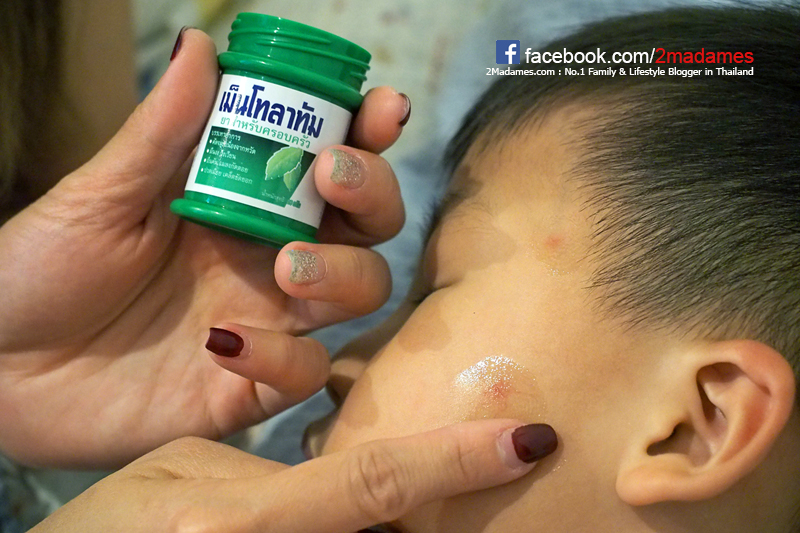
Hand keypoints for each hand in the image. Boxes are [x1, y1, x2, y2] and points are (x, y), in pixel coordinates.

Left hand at [0, 29, 406, 467]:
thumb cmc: (39, 272)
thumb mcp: (100, 194)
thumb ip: (163, 131)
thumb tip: (201, 46)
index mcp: (242, 201)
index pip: (328, 161)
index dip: (368, 133)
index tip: (380, 110)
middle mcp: (268, 257)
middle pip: (367, 225)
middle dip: (373, 193)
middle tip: (332, 175)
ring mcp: (267, 321)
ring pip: (360, 291)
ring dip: (344, 271)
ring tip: (288, 264)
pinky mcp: (249, 387)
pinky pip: (302, 372)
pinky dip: (281, 355)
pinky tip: (221, 342)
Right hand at [30, 420, 556, 532]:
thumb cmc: (112, 524)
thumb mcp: (184, 471)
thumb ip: (274, 471)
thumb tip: (342, 472)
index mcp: (249, 520)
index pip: (378, 480)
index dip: (459, 460)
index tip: (530, 439)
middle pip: (398, 532)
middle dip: (458, 508)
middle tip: (516, 465)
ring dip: (428, 518)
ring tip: (469, 496)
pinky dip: (383, 530)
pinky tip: (400, 510)